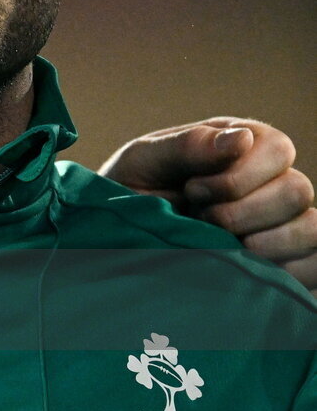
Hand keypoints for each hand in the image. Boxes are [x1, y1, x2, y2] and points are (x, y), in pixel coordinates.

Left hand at [98, 117, 316, 296]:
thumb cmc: (128, 190)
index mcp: (240, 145)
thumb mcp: (146, 160)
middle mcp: (267, 180)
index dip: (238, 176)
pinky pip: (315, 265)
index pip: (278, 150)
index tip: (193, 191)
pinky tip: (246, 269)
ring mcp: (279, 221)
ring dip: (265, 244)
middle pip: (297, 191)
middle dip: (244, 212)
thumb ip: (189, 146)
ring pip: (311, 229)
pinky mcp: (284, 260)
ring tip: (221, 246)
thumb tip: (242, 138)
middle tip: (202, 220)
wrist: (114, 239)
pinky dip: (287, 271)